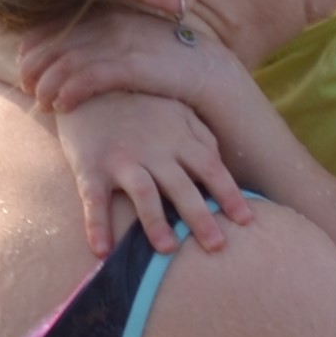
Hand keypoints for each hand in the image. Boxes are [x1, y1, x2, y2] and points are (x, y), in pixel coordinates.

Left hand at [19, 8, 239, 114]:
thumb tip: (71, 53)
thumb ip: (103, 41)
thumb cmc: (166, 61)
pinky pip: (89, 78)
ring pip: (67, 62)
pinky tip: (61, 107)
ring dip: (47, 85)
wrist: (207, 70)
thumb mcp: (131, 42)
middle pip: (55, 42)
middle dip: (34, 67)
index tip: (23, 64)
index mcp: (108, 14)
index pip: (56, 24)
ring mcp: (121, 43)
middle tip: (26, 88)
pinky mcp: (132, 66)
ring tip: (40, 103)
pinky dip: (69, 92)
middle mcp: (111, 23)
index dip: (33, 45)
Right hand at [57, 92, 253, 256]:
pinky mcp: (90, 167)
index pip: (210, 167)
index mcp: (177, 138)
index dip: (229, 194)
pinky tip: (101, 251)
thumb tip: (219, 163)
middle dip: (200, 217)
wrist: (88, 85)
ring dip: (156, 223)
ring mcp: (121, 159)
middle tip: (217, 247)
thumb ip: (200, 136)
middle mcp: (153, 149)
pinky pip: (94, 200)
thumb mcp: (176, 110)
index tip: (247, 220)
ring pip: (143, 193)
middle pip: (182, 186)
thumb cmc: (139, 104)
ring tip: (168, 250)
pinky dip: (96, 225)